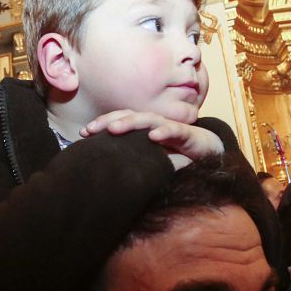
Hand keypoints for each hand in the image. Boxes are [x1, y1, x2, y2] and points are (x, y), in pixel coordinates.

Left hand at [80, 110, 223, 168]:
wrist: (206, 152)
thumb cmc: (175, 155)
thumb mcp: (149, 159)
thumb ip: (132, 161)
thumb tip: (105, 173)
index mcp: (141, 129)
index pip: (118, 122)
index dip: (101, 125)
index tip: (83, 133)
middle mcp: (152, 124)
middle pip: (127, 116)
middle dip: (108, 121)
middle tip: (91, 129)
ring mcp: (168, 127)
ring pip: (146, 119)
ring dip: (130, 122)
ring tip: (114, 128)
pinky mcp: (186, 133)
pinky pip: (173, 130)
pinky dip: (163, 132)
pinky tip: (153, 136)